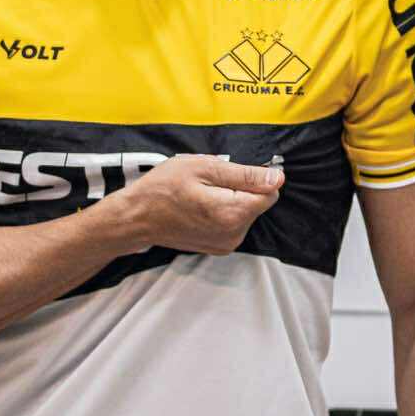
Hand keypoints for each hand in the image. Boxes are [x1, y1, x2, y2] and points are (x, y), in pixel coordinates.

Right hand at [104, 154, 282, 254]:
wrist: (137, 218)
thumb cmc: (163, 189)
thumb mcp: (204, 168)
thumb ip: (245, 175)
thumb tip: (277, 177)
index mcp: (233, 213)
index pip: (270, 192)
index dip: (254, 177)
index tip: (230, 173)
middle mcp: (234, 234)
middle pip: (258, 203)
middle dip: (240, 189)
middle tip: (208, 183)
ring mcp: (226, 243)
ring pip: (246, 212)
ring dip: (231, 200)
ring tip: (201, 195)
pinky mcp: (219, 247)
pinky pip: (234, 223)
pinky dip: (223, 212)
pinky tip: (200, 207)